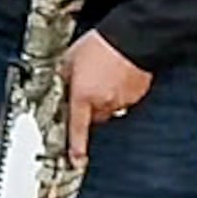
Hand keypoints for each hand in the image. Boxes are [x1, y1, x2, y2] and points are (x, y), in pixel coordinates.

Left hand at [62, 31, 151, 165]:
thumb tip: (59, 82)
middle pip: (93, 117)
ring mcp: (123, 101)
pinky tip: (119, 75)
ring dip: (106, 98)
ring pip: (110, 108)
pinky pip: (126, 99)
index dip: (76, 147)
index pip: (77, 128)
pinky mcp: (137, 95)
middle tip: (89, 87)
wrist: (132, 37)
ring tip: (105, 75)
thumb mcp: (70, 57)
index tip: (77, 160)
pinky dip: (121, 91)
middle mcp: (103, 103)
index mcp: (83, 96)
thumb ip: (63, 75)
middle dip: (89, 108)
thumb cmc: (101, 44)